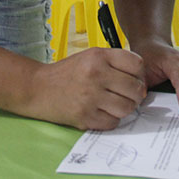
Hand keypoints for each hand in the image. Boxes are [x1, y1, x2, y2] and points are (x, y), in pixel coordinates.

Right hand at [29, 48, 146, 130]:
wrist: (38, 88)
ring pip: (127, 107)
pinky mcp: (85, 116)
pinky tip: (103, 112)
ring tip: (117, 104)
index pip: (136, 64)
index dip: (140, 74)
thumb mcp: (90, 57)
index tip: (136, 80)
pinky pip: (113, 122)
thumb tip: (140, 81)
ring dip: (126, 108)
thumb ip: (114, 63)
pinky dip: (112, 119)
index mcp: (99, 56)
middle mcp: (96, 74)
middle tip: (129, 96)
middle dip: (137, 94)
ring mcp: (91, 97)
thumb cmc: (67, 73)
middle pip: (135, 88)